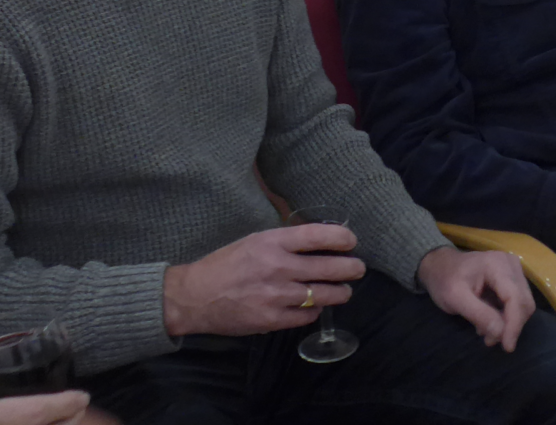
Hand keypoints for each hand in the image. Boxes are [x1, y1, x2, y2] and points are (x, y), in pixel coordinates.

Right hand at [163, 225, 365, 336]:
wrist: (197, 295)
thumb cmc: (226, 264)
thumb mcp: (254, 241)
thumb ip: (283, 241)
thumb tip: (315, 240)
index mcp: (272, 242)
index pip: (316, 235)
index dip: (340, 237)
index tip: (351, 240)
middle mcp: (278, 267)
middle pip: (328, 267)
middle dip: (350, 268)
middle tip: (358, 268)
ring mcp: (277, 295)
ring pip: (323, 294)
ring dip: (340, 292)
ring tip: (344, 291)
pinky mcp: (274, 319)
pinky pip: (307, 315)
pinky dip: (315, 309)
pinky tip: (315, 305)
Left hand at [417, 246, 534, 351]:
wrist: (438, 265)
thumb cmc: (443, 279)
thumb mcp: (454, 298)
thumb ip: (479, 314)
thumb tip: (501, 333)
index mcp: (496, 264)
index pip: (515, 298)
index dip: (514, 324)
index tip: (507, 347)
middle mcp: (510, 264)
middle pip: (524, 303)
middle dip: (510, 326)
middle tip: (490, 340)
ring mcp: (513, 270)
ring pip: (523, 305)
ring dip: (508, 323)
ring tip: (485, 332)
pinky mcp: (512, 278)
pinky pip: (517, 303)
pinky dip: (506, 317)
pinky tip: (488, 322)